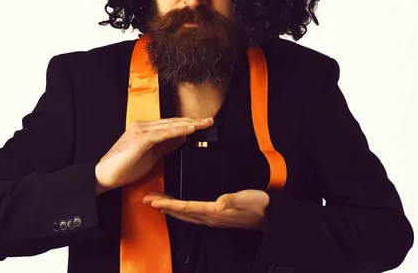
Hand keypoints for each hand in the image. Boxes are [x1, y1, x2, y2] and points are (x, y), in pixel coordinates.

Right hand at [95, 117, 214, 192]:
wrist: (105, 175)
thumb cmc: (124, 168)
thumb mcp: (151, 156)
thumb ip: (165, 146)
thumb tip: (181, 138)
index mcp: (145, 129)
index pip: (171, 124)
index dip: (188, 123)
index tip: (203, 124)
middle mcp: (143, 126)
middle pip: (173, 121)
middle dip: (193, 121)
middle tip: (210, 120)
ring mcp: (141, 130)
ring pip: (170, 125)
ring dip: (189, 124)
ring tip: (204, 123)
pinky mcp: (141, 138)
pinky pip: (164, 133)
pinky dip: (178, 130)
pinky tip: (190, 130)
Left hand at [142, 189, 269, 231]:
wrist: (270, 215)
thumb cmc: (259, 205)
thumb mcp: (247, 199)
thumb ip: (232, 200)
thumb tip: (219, 203)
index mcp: (215, 212)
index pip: (186, 207)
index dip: (170, 203)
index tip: (155, 201)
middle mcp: (210, 217)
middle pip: (181, 211)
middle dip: (163, 205)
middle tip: (147, 199)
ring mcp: (212, 218)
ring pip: (185, 214)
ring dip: (169, 208)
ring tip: (156, 202)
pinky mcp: (216, 217)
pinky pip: (192, 214)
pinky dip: (180, 209)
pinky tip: (176, 206)